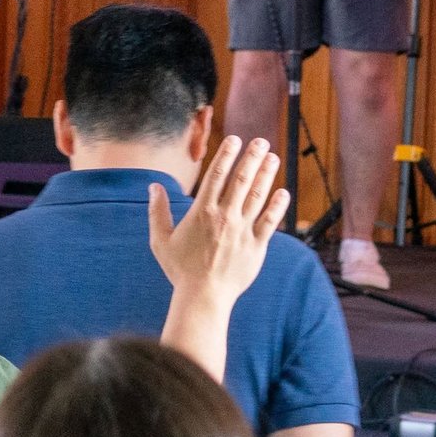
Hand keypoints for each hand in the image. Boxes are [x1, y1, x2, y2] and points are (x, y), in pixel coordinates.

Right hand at [148, 135, 287, 303]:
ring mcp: (242, 231)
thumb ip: (157, 212)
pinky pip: (270, 222)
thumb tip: (153, 187)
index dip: (227, 154)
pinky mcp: (256, 246)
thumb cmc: (180, 270)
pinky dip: (277, 206)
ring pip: (257, 196)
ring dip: (266, 175)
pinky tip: (283, 192)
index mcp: (202, 212)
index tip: (235, 139)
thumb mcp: (160, 241)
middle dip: (252, 157)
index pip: (217, 175)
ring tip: (272, 158)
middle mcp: (224, 217)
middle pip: (241, 180)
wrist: (203, 297)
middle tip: (260, 141)